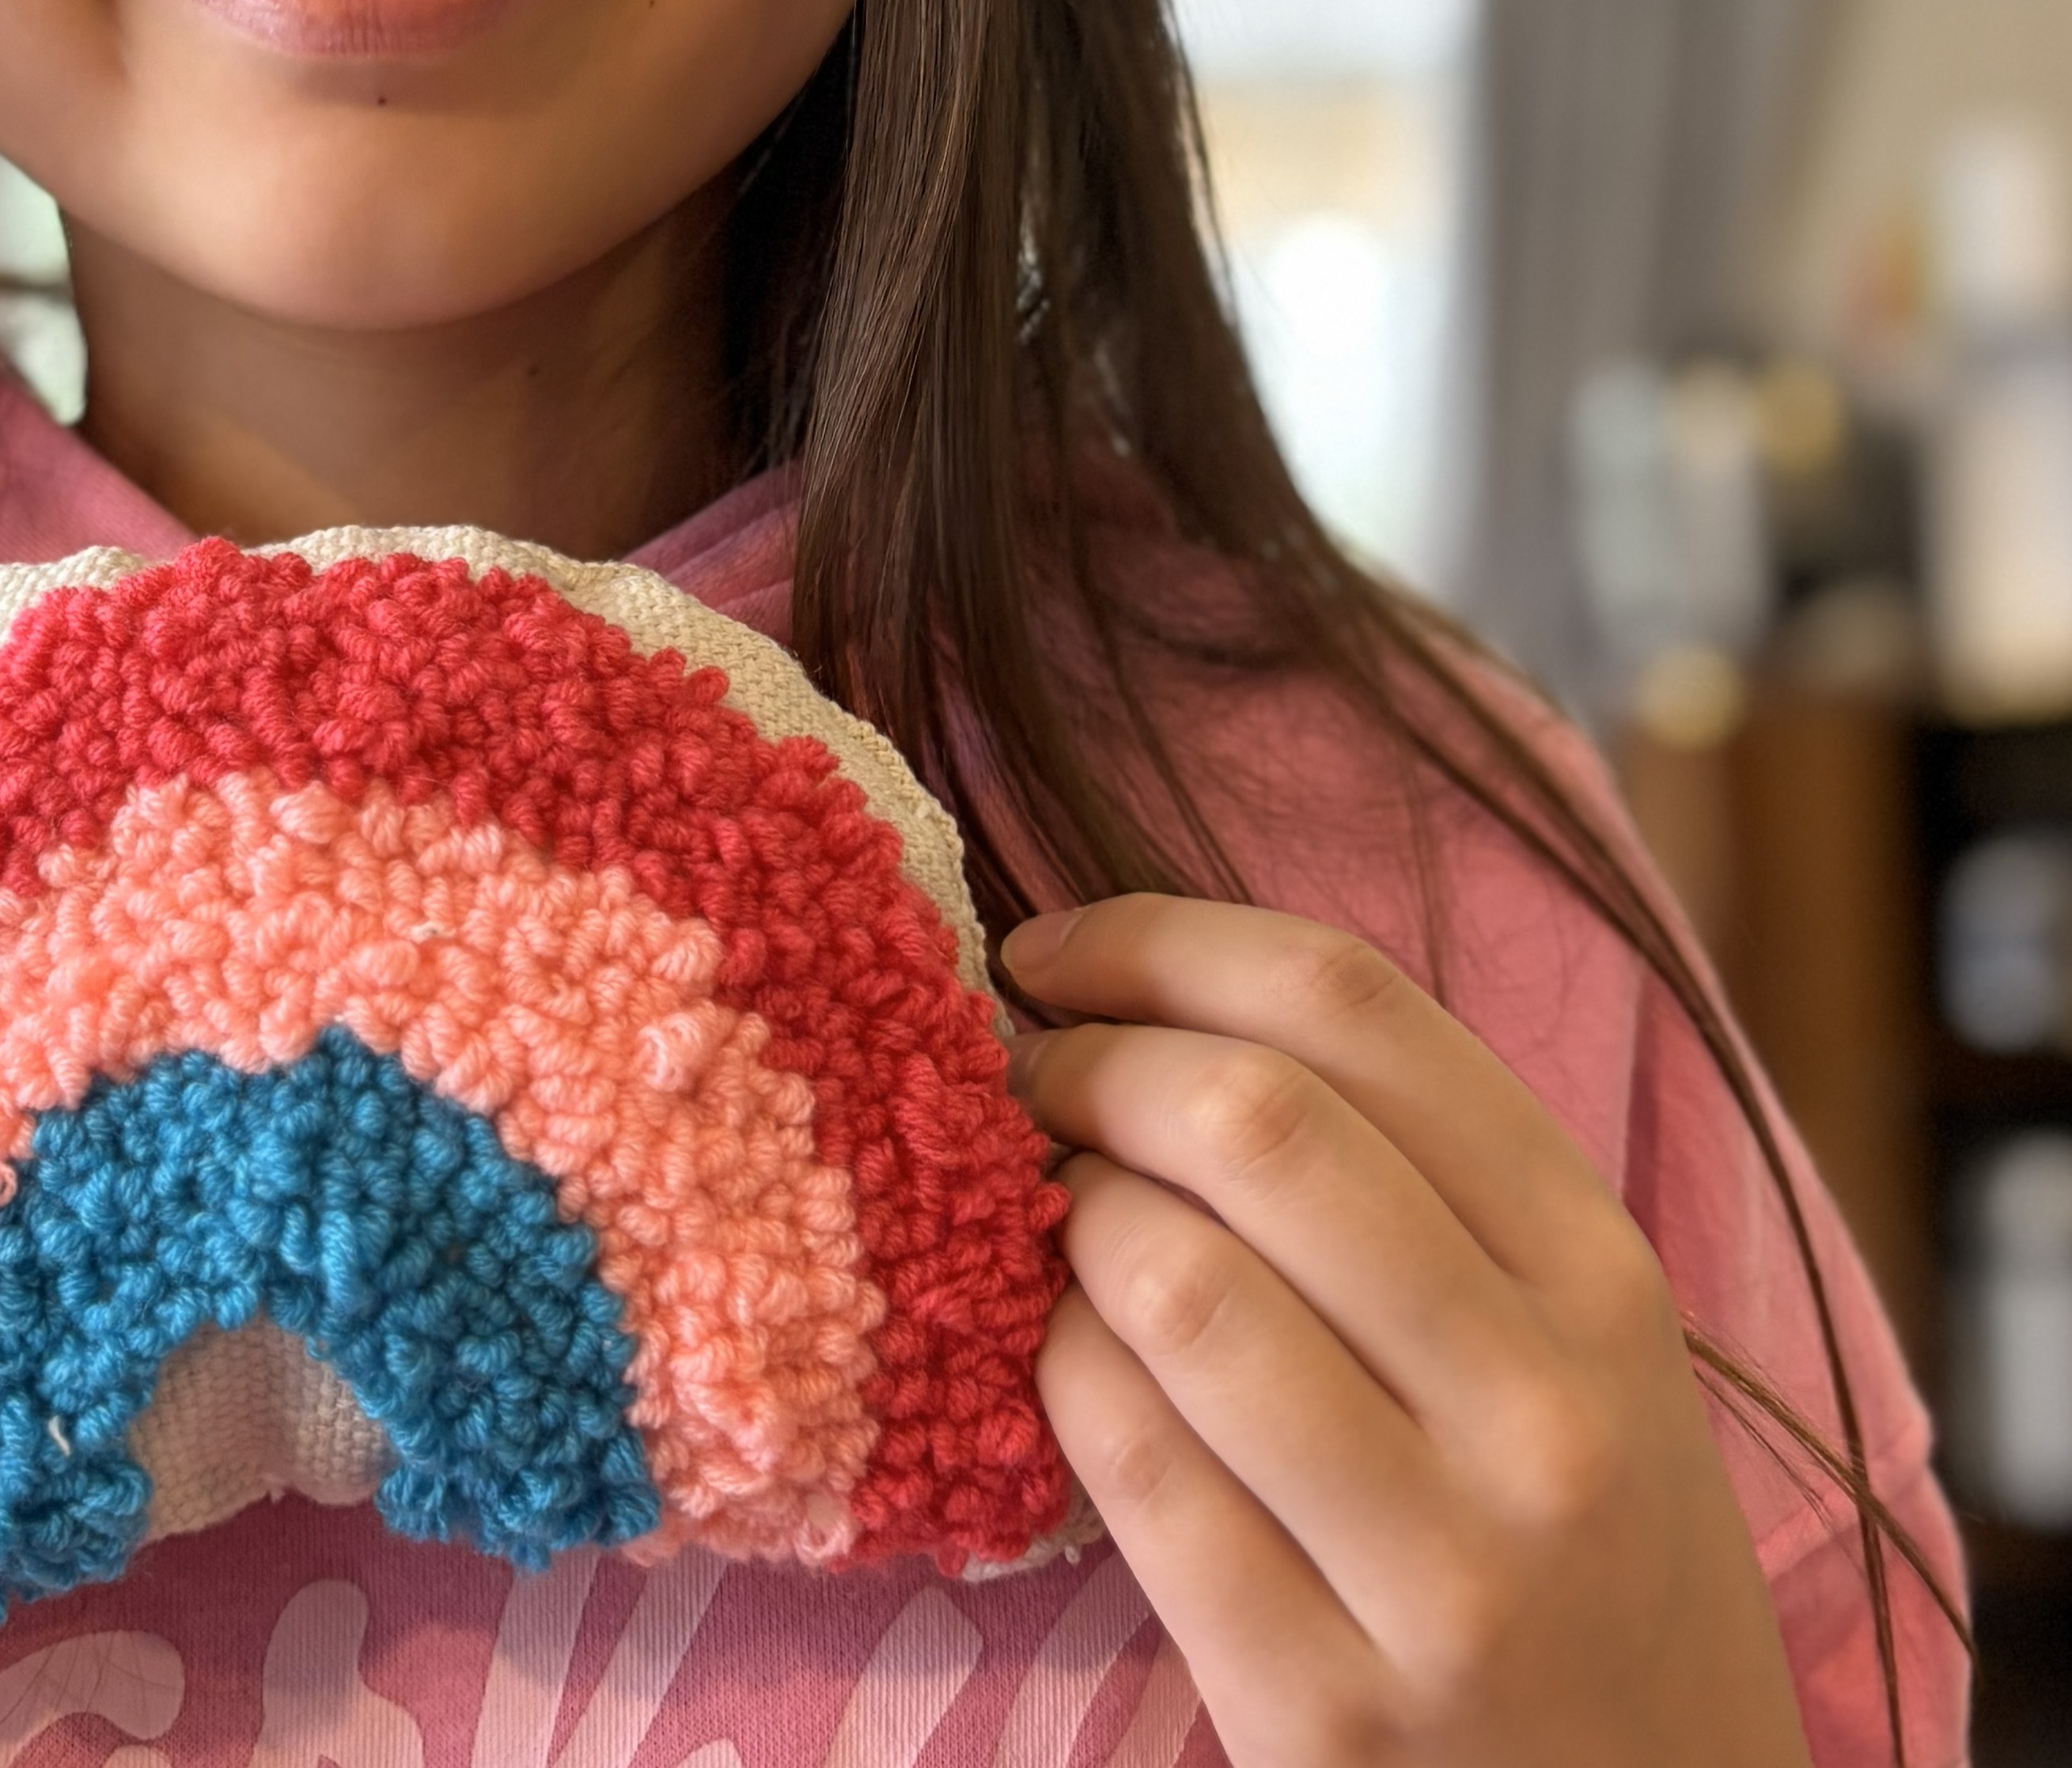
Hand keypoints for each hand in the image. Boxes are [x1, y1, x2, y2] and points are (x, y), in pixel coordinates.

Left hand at [1002, 896, 1810, 1767]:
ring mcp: (1444, 1575)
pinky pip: (1125, 1460)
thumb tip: (1142, 995)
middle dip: (1090, 1065)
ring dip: (1064, 1221)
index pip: (1353, 1010)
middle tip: (1030, 1081)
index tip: (1053, 948)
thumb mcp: (1568, 1341)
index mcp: (1602, 1275)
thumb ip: (1407, 1173)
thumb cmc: (1573, 1549)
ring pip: (1169, 1281)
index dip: (1161, 941)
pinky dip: (1055, 1374)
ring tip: (1059, 1229)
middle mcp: (1543, 1412)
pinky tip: (1066, 1364)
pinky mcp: (1325, 1707)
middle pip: (1249, 1120)